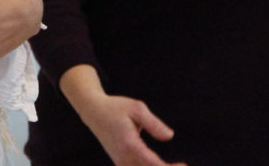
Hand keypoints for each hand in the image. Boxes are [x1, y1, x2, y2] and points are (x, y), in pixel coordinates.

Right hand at [60, 65, 185, 165]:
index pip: (151, 163)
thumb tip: (170, 136)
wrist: (94, 112)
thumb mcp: (137, 108)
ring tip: (175, 165)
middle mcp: (124, 158)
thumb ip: (154, 123)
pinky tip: (162, 165)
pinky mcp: (120, 163)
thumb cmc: (116, 108)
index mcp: (129, 144)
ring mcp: (120, 163)